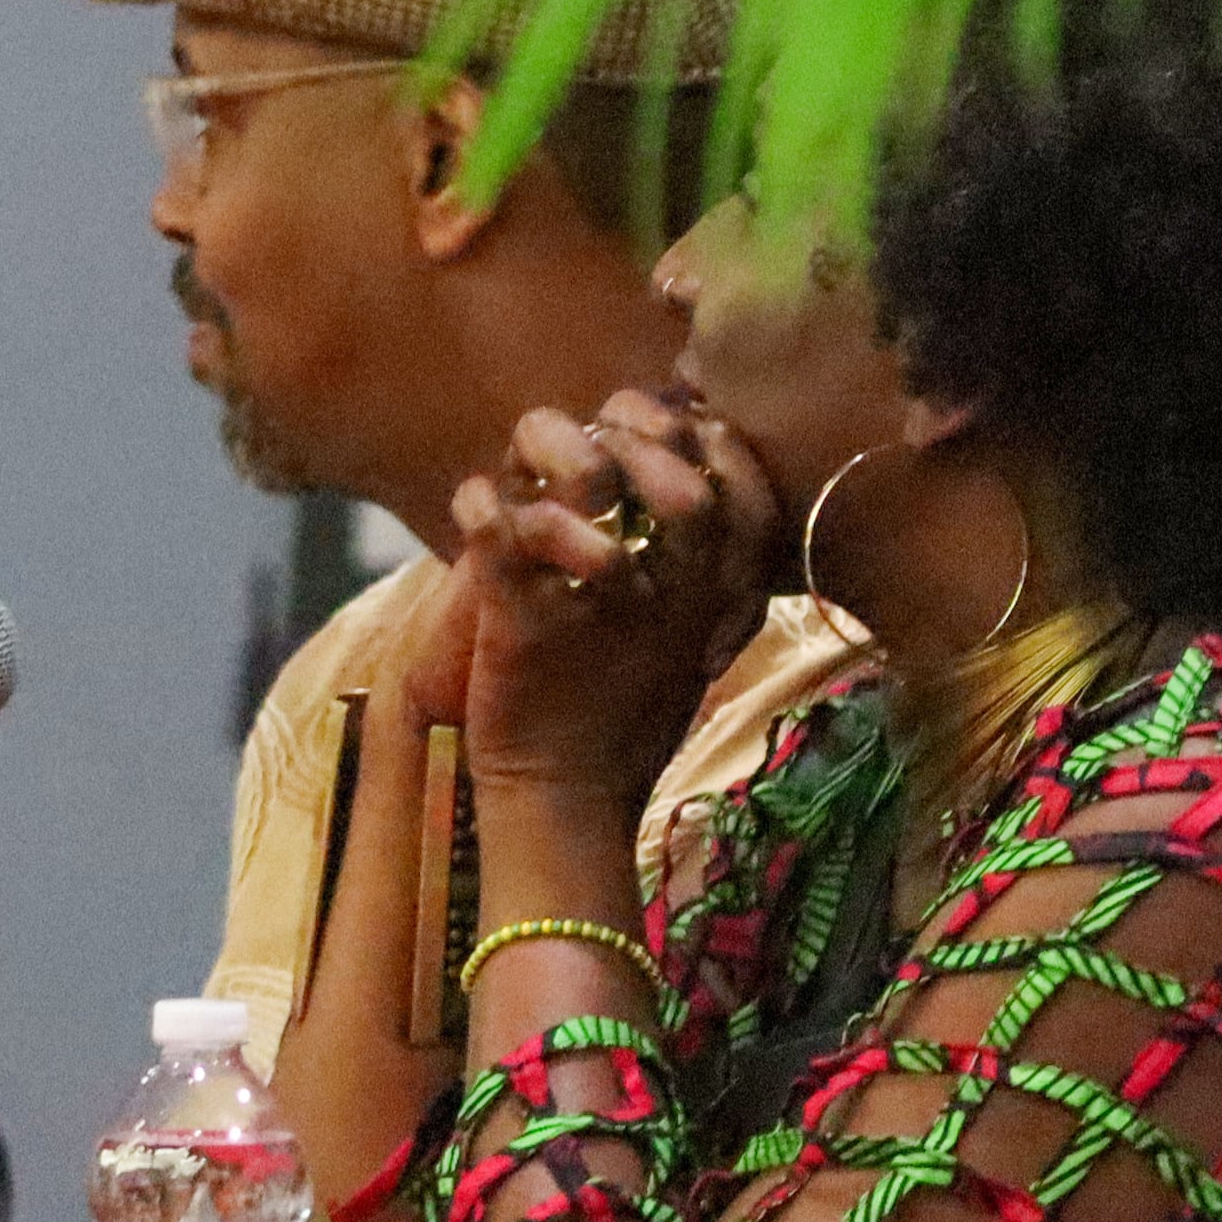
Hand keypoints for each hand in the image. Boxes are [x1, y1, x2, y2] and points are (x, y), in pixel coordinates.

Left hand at [442, 388, 779, 810]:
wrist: (568, 796)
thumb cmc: (622, 699)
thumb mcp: (689, 630)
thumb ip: (695, 551)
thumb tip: (678, 442)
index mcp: (724, 592)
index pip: (747, 486)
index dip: (705, 436)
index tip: (659, 425)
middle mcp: (679, 594)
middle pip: (678, 474)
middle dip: (628, 431)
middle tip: (588, 439)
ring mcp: (606, 608)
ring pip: (590, 481)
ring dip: (552, 450)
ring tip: (527, 466)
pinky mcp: (528, 625)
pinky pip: (502, 530)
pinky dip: (480, 503)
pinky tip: (474, 506)